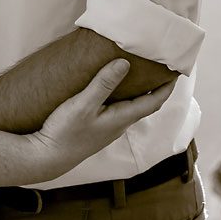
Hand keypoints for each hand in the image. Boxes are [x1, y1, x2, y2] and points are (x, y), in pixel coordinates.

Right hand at [26, 59, 173, 179]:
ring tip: (134, 71)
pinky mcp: (95, 129)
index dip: (166, 87)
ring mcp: (107, 129)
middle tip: (155, 66)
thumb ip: (103, 84)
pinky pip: (115, 110)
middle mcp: (118, 125)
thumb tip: (125, 63)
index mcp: (121, 119)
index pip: (153, 102)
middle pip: (144, 104)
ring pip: (129, 107)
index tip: (174, 70)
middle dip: (153, 86)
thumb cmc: (65, 133)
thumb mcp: (83, 105)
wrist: (46, 157)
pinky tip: (108, 88)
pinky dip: (120, 96)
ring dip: (136, 91)